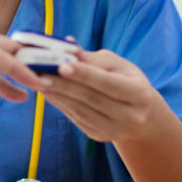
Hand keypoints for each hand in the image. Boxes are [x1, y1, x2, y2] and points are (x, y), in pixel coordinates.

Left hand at [42, 47, 161, 142]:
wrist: (142, 115)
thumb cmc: (126, 81)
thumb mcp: (118, 66)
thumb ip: (92, 58)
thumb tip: (67, 45)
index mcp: (140, 94)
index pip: (108, 83)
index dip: (85, 74)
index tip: (62, 65)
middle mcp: (131, 116)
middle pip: (91, 98)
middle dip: (63, 85)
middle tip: (40, 72)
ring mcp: (116, 130)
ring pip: (80, 111)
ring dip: (57, 95)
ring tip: (39, 80)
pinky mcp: (100, 137)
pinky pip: (76, 118)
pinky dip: (60, 104)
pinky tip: (48, 92)